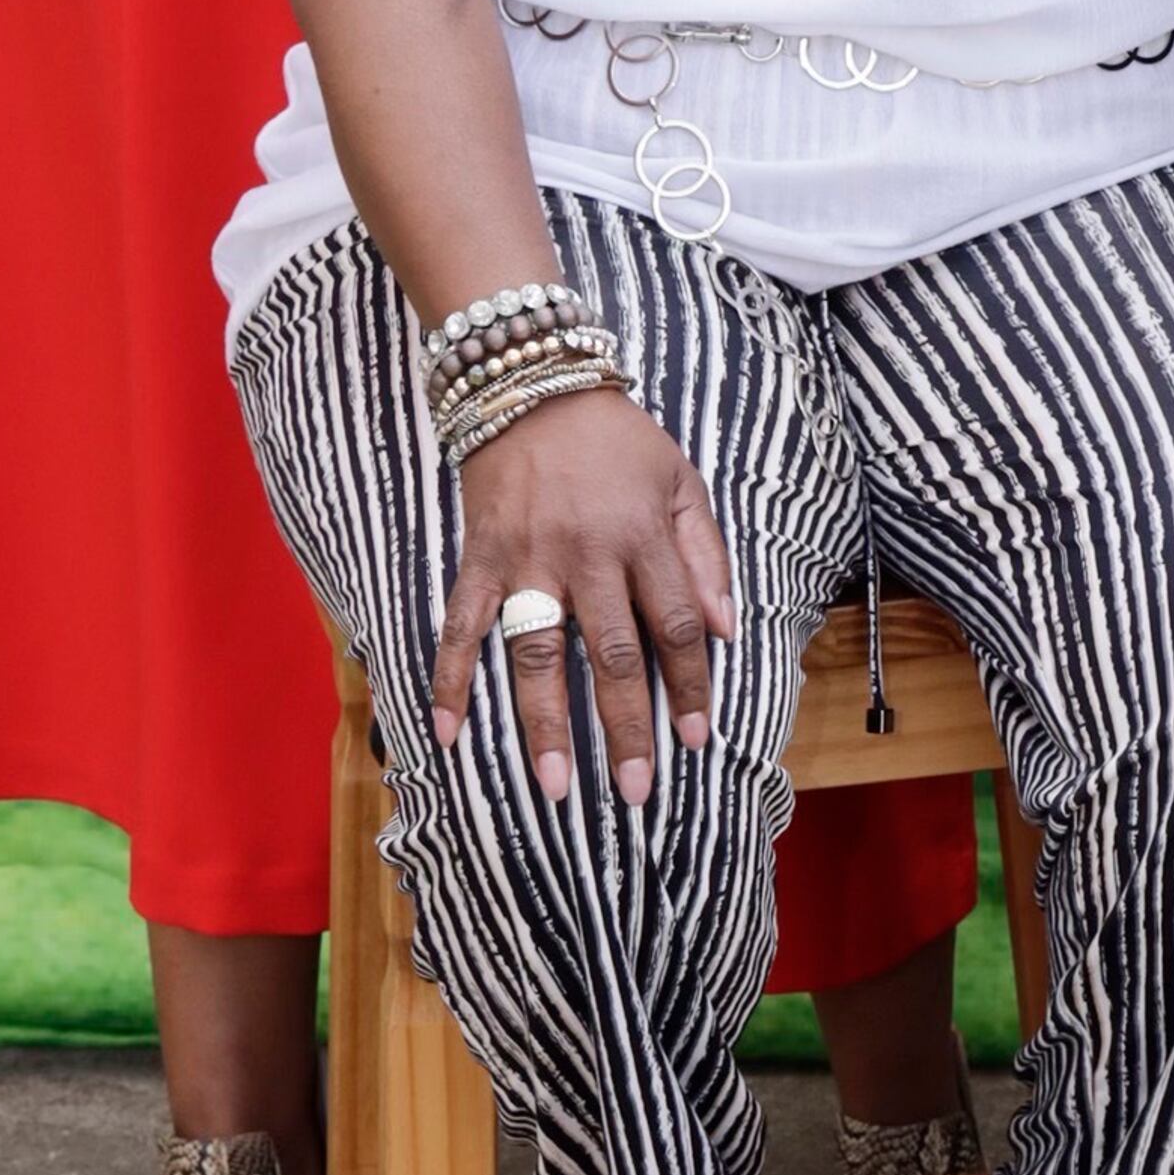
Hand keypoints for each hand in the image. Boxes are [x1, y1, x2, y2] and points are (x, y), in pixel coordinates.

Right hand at [430, 383, 735, 808]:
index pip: (674, 626)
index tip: (696, 739)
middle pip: (610, 654)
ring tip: (556, 785)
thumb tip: (725, 629)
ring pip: (536, 654)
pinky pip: (460, 626)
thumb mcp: (681, 481)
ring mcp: (526, 559)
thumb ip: (705, 555)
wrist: (533, 384)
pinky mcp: (479, 557)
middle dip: (626, 726)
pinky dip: (450, 679)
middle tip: (637, 790)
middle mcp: (586, 554)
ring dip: (545, 724)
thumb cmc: (617, 440)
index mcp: (642, 535)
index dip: (688, 685)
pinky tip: (447, 734)